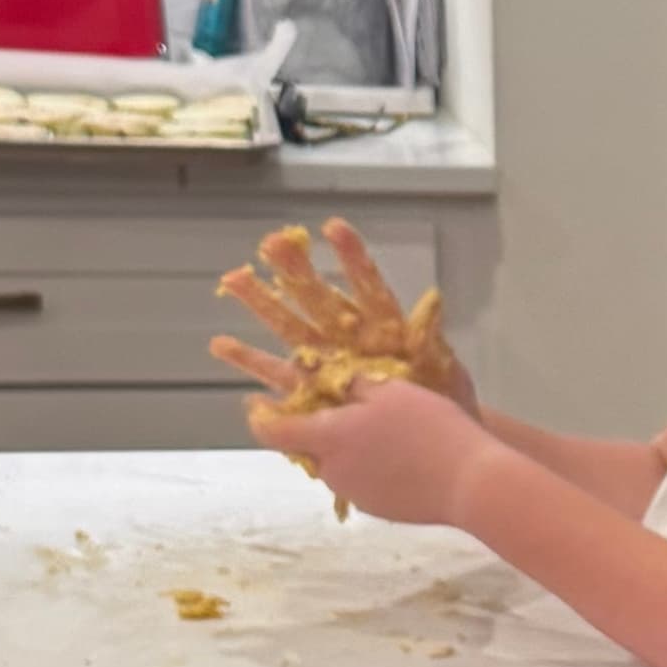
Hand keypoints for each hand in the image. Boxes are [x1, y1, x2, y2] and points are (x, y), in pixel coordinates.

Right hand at [212, 215, 470, 409]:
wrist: (436, 440)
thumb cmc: (444, 398)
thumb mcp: (445, 368)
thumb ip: (428, 337)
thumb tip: (432, 301)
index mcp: (383, 326)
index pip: (366, 284)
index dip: (351, 256)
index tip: (333, 227)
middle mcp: (351, 337)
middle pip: (318, 298)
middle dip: (295, 271)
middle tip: (271, 241)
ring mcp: (329, 362)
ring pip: (290, 328)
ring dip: (262, 303)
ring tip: (232, 278)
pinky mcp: (313, 393)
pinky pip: (278, 376)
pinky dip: (250, 361)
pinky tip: (222, 345)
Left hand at [246, 373, 483, 526]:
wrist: (470, 482)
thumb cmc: (429, 427)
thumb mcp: (392, 390)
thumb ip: (352, 385)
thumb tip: (328, 382)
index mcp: (329, 437)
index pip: (274, 431)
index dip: (260, 417)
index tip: (258, 404)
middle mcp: (333, 470)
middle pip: (310, 449)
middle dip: (320, 431)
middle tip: (350, 413)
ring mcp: (356, 494)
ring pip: (339, 466)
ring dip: (350, 451)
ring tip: (388, 437)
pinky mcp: (379, 511)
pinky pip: (364, 483)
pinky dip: (374, 470)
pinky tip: (405, 460)